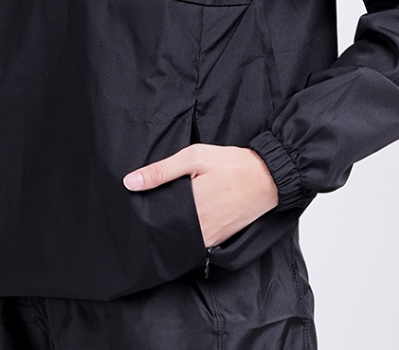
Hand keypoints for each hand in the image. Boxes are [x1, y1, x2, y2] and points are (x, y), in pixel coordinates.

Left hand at [123, 143, 278, 247]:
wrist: (268, 177)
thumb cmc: (232, 164)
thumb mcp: (195, 157)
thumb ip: (162, 170)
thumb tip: (130, 182)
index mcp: (190, 207)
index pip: (155, 219)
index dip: (144, 213)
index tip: (135, 205)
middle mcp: (199, 229)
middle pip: (166, 231)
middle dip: (156, 221)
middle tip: (147, 207)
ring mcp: (210, 238)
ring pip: (180, 238)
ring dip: (171, 228)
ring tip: (167, 211)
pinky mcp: (219, 240)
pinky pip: (196, 241)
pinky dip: (187, 232)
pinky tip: (184, 217)